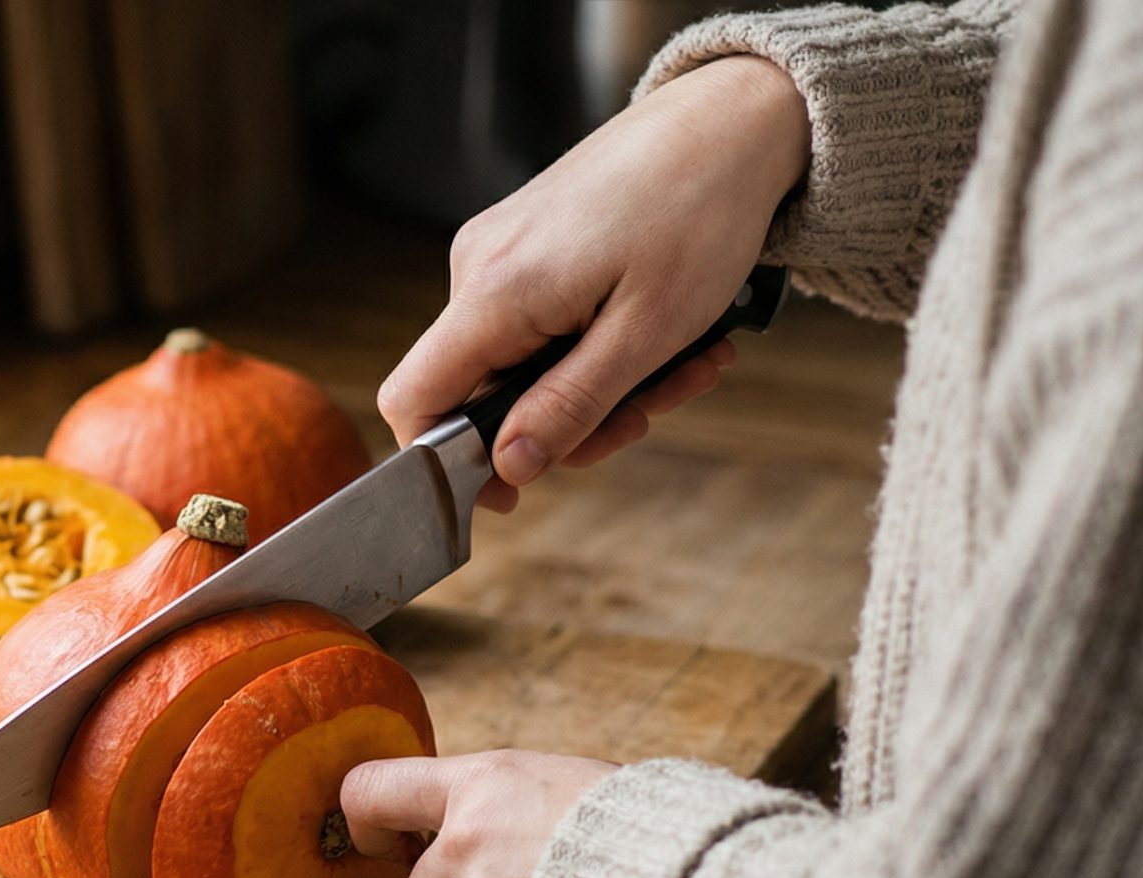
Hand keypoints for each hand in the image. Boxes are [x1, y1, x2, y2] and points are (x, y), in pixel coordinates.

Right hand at [380, 55, 810, 511]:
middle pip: (481, 392)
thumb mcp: (645, 333)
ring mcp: (500, 252)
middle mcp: (479, 267)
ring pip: (524, 363)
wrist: (728, 120)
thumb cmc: (698, 213)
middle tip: (652, 411)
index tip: (511, 492)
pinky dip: (600, 344)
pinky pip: (543, 324)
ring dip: (602, 384)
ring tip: (686, 362)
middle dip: (569, 420)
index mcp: (495, 291)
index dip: (447, 463)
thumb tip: (508, 469)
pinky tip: (665, 334)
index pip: (414, 400)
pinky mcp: (526, 244)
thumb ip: (569, 407)